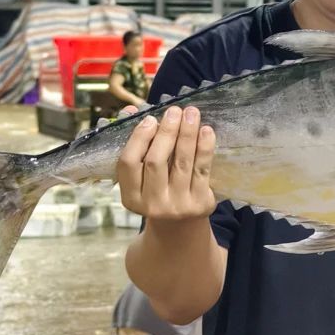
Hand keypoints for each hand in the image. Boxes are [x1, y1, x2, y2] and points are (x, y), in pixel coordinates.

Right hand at [116, 105, 216, 221]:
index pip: (128, 164)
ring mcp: (177, 206)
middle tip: (174, 111)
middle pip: (156, 161)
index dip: (138, 138)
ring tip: (191, 113)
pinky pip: (202, 170)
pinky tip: (206, 130)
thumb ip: (136, 143)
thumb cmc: (158, 190)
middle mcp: (151, 204)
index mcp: (130, 197)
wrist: (181, 225)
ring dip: (187, 134)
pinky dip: (205, 148)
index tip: (150, 119)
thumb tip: (131, 109)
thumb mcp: (142, 176)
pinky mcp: (200, 203)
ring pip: (181, 163)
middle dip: (166, 132)